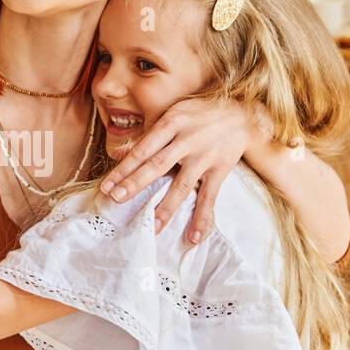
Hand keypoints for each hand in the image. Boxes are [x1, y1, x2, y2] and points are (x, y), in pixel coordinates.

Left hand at [99, 96, 270, 242]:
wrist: (243, 113)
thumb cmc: (200, 113)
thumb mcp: (173, 113)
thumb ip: (148, 134)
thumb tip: (119, 151)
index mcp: (172, 123)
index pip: (142, 150)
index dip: (123, 168)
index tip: (106, 186)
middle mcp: (187, 140)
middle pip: (157, 165)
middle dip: (135, 184)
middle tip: (116, 200)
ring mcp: (205, 156)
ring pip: (182, 186)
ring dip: (165, 207)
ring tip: (151, 226)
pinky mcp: (220, 170)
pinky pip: (209, 197)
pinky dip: (202, 217)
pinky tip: (192, 236)